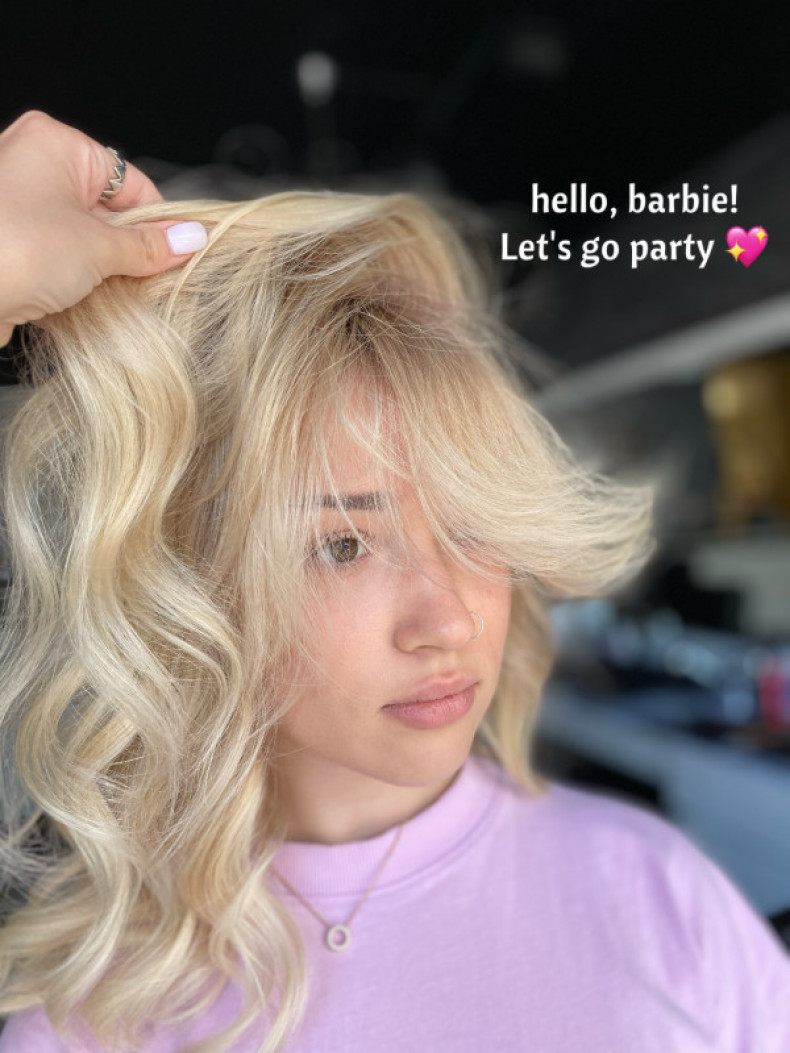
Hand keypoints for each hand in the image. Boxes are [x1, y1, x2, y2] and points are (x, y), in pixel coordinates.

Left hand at [0, 110, 206, 346]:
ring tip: (115, 296)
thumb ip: (148, 247)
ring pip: (80, 241)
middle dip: (127, 251)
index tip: (178, 255)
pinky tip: (84, 306)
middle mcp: (31, 166)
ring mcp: (15, 208)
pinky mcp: (7, 248)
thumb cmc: (16, 250)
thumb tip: (189, 240)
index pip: (130, 182)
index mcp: (55, 144)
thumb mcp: (99, 248)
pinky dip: (72, 286)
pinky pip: (54, 263)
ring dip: (101, 273)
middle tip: (149, 282)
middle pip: (105, 212)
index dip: (158, 222)